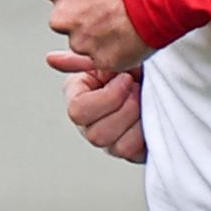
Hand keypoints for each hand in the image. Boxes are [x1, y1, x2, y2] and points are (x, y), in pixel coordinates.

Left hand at [29, 0, 150, 74]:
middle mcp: (62, 16)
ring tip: (125, 17)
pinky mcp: (103, 59)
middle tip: (114, 3)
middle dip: (87, 15)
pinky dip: (116, 50)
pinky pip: (105, 59)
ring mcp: (82, 40)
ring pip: (85, 42)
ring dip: (100, 34)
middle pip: (69, 20)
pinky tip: (130, 33)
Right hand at [52, 48, 149, 164]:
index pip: (78, 111)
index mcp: (78, 100)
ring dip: (137, 120)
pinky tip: (150, 114)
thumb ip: (81, 60)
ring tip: (144, 101)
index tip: (125, 78)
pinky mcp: (129, 152)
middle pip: (96, 135)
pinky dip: (146, 132)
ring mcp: (108, 142)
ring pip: (116, 147)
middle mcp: (89, 125)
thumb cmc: (131, 67)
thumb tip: (51, 59)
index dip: (107, 97)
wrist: (159, 78)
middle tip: (137, 90)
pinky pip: (133, 153)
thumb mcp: (110, 57)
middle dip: (125, 109)